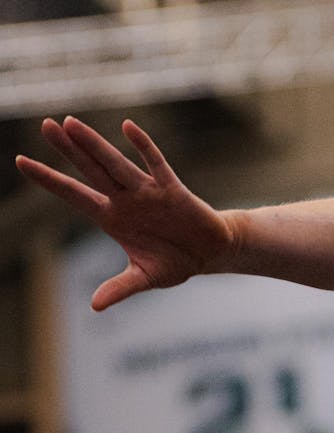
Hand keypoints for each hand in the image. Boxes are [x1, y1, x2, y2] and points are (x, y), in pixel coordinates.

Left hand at [16, 117, 234, 310]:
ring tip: (70, 124)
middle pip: (90, 170)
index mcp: (113, 219)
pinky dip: (143, 146)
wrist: (211, 253)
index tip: (21, 161)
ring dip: (94, 145)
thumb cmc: (176, 262)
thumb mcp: (146, 278)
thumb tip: (95, 306)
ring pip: (116, 164)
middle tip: (45, 125)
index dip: (49, 179)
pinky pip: (156, 164)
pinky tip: (127, 127)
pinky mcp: (173, 189)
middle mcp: (126, 200)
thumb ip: (120, 288)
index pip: (74, 195)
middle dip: (68, 150)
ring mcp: (148, 192)